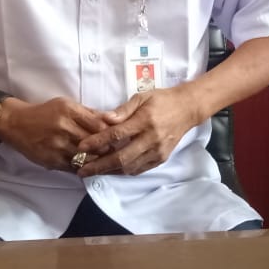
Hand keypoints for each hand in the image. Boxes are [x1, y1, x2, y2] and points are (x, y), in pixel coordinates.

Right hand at [0, 96, 110, 171]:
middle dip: (106, 148)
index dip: (110, 133)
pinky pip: (74, 167)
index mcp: (69, 111)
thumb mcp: (66, 105)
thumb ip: (88, 113)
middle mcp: (63, 127)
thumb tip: (112, 119)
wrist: (16, 124)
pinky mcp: (51, 160)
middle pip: (94, 143)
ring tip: (103, 161)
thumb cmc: (45, 113)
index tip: (116, 137)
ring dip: (96, 160)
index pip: (99, 125)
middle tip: (113, 152)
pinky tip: (88, 166)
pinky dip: (83, 168)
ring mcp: (57, 145)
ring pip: (86, 157)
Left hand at [74, 87, 202, 176]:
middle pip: (121, 157)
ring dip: (109, 171)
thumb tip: (104, 119)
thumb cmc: (162, 100)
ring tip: (92, 171)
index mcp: (144, 120)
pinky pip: (139, 169)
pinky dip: (123, 171)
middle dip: (99, 165)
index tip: (81, 147)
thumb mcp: (141, 97)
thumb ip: (123, 110)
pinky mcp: (161, 159)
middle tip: (81, 170)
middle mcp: (151, 138)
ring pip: (129, 167)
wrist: (187, 109)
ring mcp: (157, 151)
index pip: (116, 134)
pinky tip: (111, 170)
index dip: (97, 142)